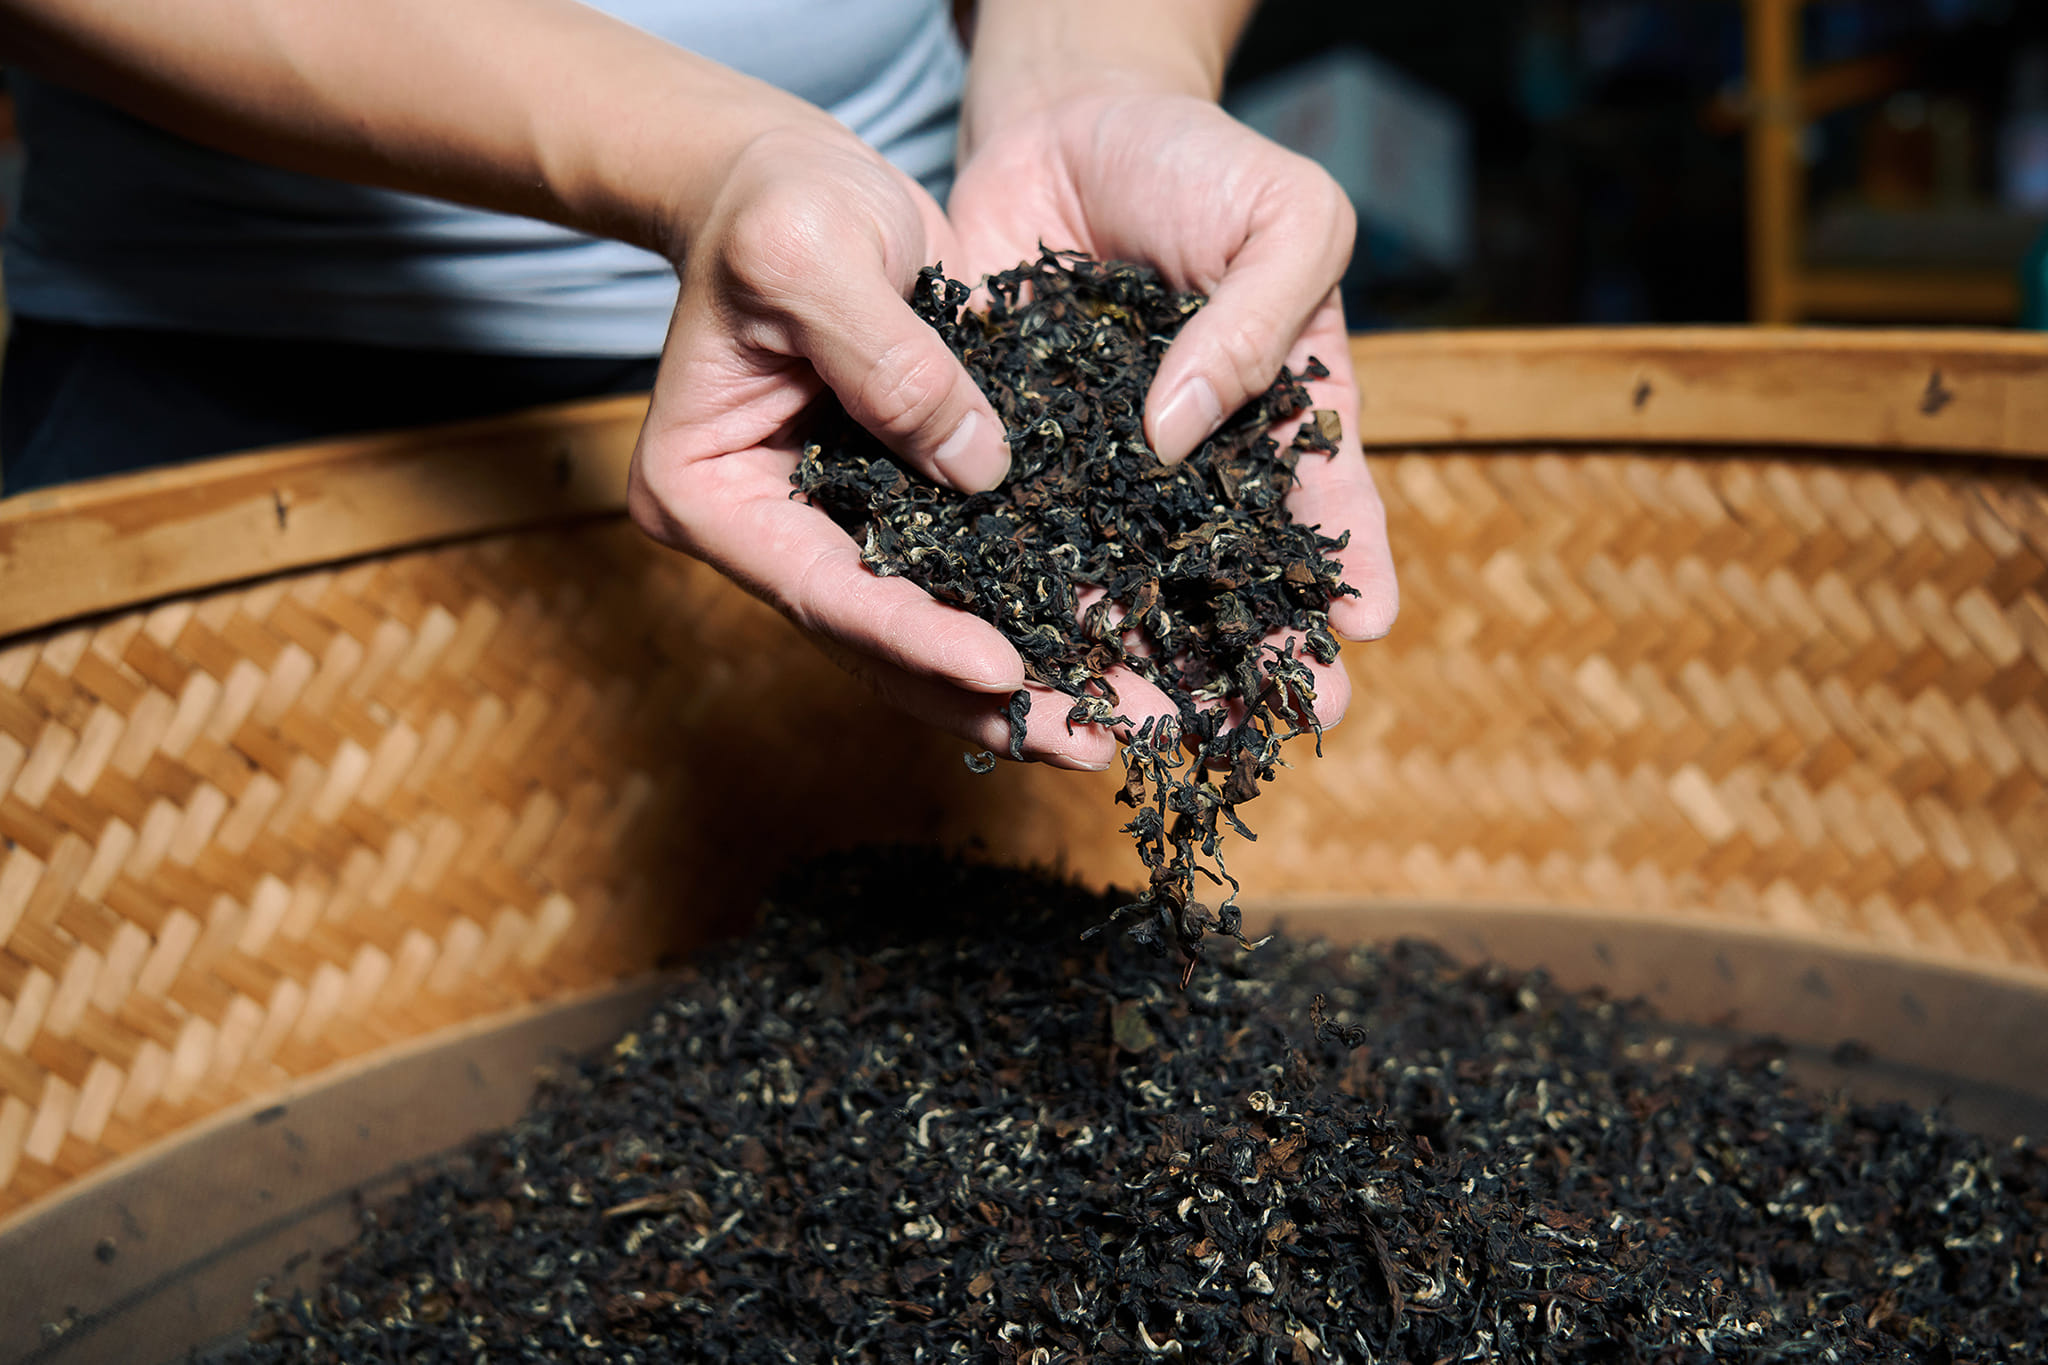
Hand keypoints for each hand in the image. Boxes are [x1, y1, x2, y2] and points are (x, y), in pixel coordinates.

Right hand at [624, 123, 1118, 770]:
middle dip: (983, 700)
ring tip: (1114, 733)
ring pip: (925, 635)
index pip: (821, 588)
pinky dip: (1029, 619)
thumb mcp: (814, 254)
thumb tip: (982, 471)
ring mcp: (830, 532)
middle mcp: (766, 536)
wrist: (787, 181)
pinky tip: (1108, 657)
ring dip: (1018, 689)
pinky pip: (964, 583)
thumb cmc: (777, 204)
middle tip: (1086, 747)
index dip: (915, 637)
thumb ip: (889, 364)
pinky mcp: (894, 510)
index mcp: (707, 494)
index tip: (1005, 672)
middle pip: (876, 643)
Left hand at [946, 91, 1401, 745]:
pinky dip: (1026, 591)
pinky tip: (1030, 652)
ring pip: (1125, 574)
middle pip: (1228, 571)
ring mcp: (1107, 466)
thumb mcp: (1283, 216)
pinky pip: (1022, 529)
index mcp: (1281, 408)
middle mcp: (1197, 459)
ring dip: (1136, 649)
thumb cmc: (1198, 160)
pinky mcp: (1019, 453)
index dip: (1345, 569)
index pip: (1325, 504)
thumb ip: (1259, 322)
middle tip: (1271, 726)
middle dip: (1248, 650)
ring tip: (1148, 721)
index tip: (1359, 635)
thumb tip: (1181, 435)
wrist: (1064, 121)